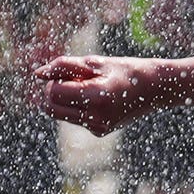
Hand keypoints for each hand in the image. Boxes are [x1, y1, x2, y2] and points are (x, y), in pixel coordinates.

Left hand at [40, 52, 167, 134]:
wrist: (156, 89)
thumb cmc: (125, 70)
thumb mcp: (95, 62)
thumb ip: (64, 65)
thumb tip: (37, 74)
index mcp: (97, 96)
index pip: (55, 93)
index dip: (53, 80)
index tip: (66, 72)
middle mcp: (96, 117)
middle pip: (52, 109)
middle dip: (51, 93)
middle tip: (68, 79)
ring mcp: (98, 127)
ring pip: (60, 115)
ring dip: (62, 100)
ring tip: (84, 87)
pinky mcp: (99, 131)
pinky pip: (74, 118)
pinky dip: (75, 106)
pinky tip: (95, 98)